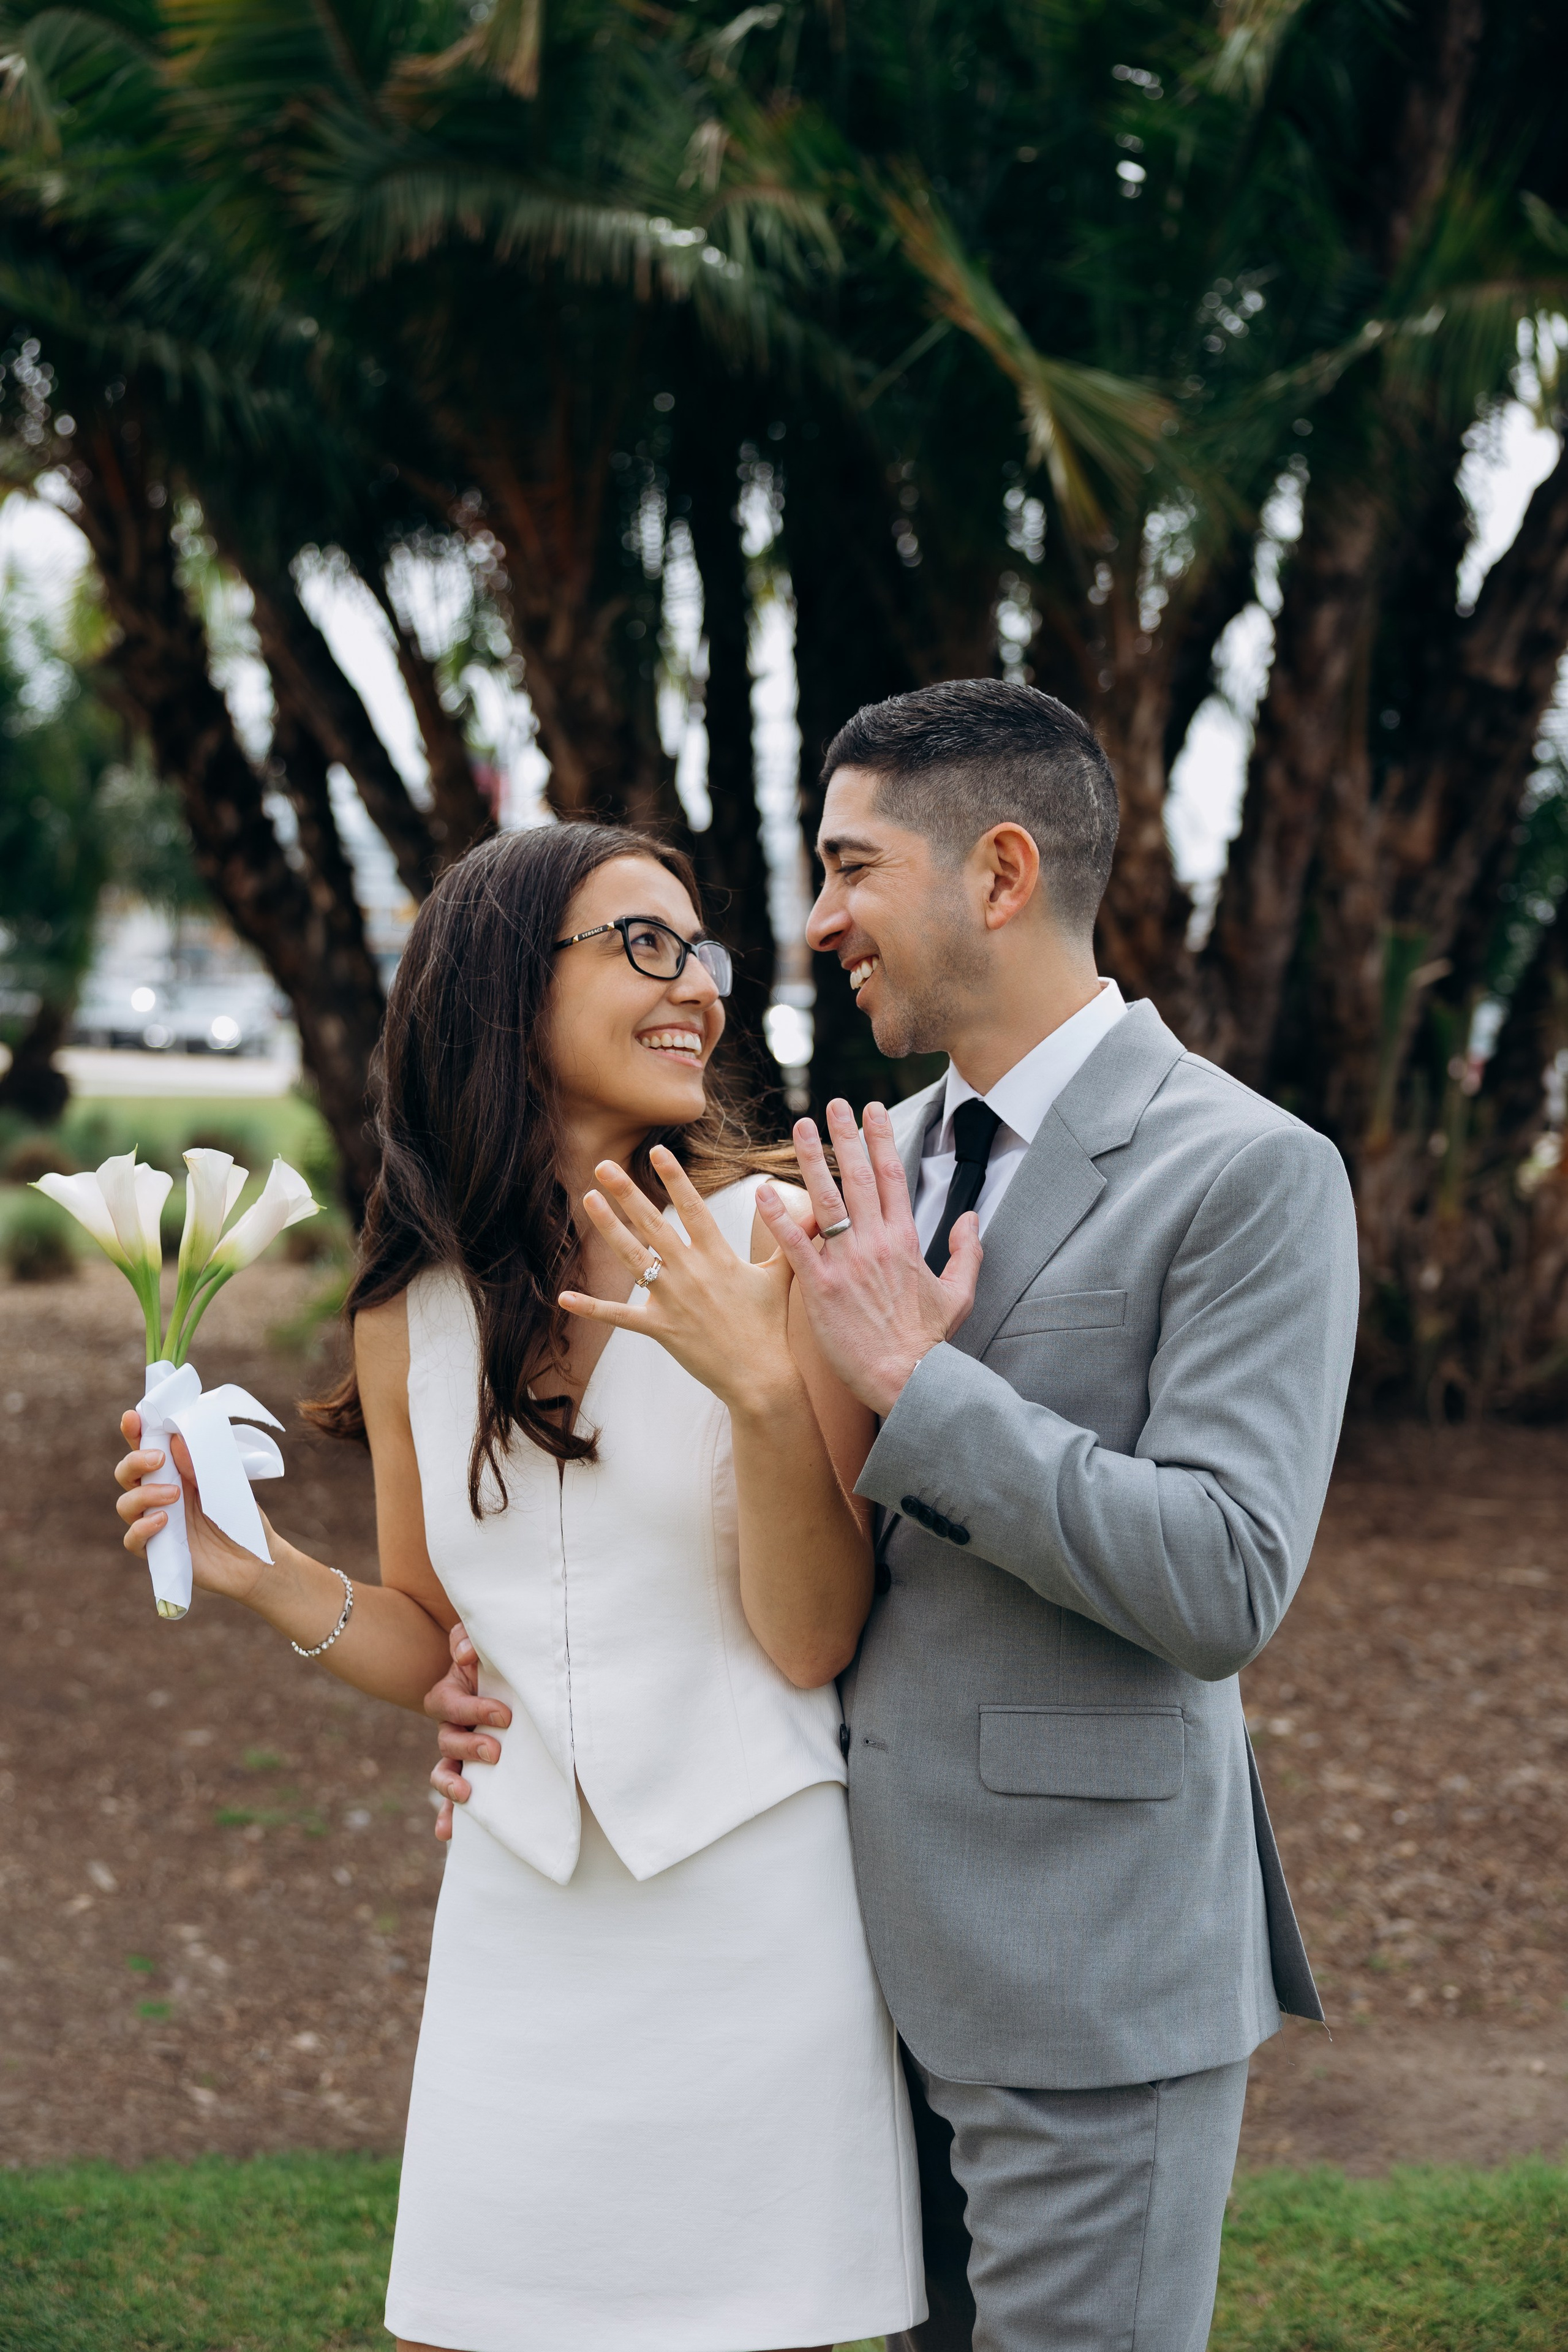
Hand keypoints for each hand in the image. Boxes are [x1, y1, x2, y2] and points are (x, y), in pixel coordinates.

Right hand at [114, 1408, 274, 1604]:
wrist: (255, 1556)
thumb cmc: (240, 1513)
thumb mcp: (226, 1480)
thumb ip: (202, 1461)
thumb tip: (176, 1440)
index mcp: (174, 1471)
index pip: (145, 1446)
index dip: (134, 1431)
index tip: (132, 1417)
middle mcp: (158, 1494)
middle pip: (126, 1473)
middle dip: (135, 1460)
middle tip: (160, 1458)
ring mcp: (155, 1522)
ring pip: (125, 1504)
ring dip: (144, 1494)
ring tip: (174, 1493)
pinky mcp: (157, 1551)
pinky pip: (131, 1539)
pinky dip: (141, 1528)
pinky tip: (163, 1520)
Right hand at [424, 1618, 510, 1842]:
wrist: (493, 1677)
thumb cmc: (487, 1660)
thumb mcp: (476, 1644)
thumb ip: (466, 1640)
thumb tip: (465, 1653)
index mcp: (448, 1696)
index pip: (451, 1705)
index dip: (474, 1710)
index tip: (504, 1716)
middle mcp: (448, 1727)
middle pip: (447, 1742)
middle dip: (469, 1748)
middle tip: (495, 1752)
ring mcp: (456, 1752)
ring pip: (443, 1771)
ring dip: (451, 1786)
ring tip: (466, 1796)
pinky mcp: (468, 1771)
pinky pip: (452, 1797)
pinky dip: (448, 1816)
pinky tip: (447, 1834)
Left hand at [559, 1144, 800, 1415]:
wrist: (760, 1376)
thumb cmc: (771, 1326)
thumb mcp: (783, 1277)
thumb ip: (793, 1239)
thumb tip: (821, 1210)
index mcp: (718, 1257)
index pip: (693, 1207)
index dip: (675, 1177)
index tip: (657, 1151)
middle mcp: (692, 1272)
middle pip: (653, 1224)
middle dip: (627, 1192)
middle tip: (604, 1165)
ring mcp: (672, 1300)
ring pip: (632, 1257)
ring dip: (607, 1228)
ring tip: (588, 1200)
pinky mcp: (659, 1327)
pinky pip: (619, 1315)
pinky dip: (591, 1307)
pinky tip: (564, 1296)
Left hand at [754, 1098, 981, 1416]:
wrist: (908, 1380)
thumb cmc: (929, 1343)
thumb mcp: (959, 1294)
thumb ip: (967, 1252)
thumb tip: (971, 1219)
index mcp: (906, 1241)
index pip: (892, 1177)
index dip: (880, 1139)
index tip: (871, 1109)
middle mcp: (876, 1243)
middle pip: (858, 1177)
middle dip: (845, 1136)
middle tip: (832, 1103)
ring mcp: (847, 1264)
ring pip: (826, 1200)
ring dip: (811, 1160)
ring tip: (798, 1127)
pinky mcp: (821, 1289)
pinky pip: (797, 1245)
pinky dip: (779, 1217)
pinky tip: (762, 1191)